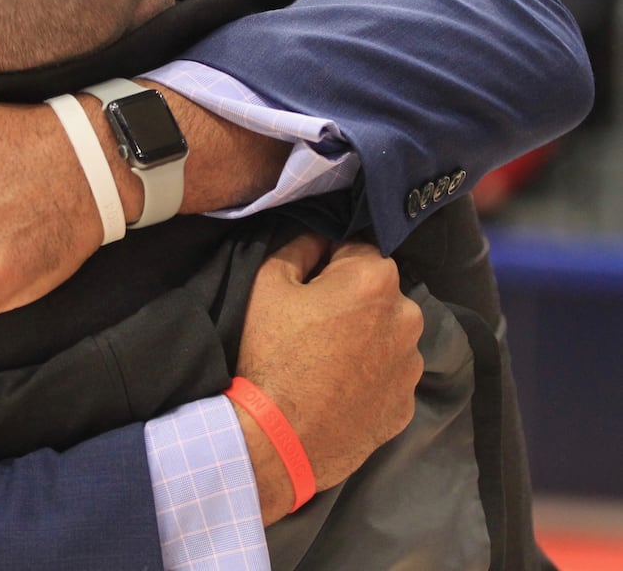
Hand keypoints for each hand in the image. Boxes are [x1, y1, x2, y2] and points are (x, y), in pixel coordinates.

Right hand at [233, 235, 423, 524]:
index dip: (327, 259)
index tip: (307, 282)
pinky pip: (389, 374)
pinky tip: (338, 387)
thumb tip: (318, 239)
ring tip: (326, 359)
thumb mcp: (267, 284)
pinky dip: (370, 375)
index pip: (355, 246)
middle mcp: (407, 317)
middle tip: (313, 322)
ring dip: (366, 335)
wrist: (278, 440)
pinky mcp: (407, 405)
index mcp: (375, 279)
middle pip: (377, 290)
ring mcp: (411, 365)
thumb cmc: (271, 354)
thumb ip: (298, 247)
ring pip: (388, 332)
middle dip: (352, 297)